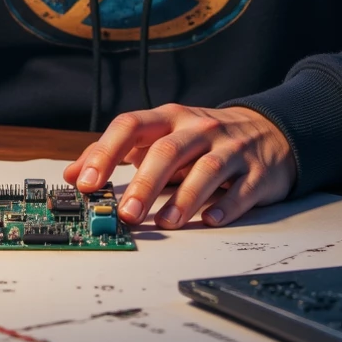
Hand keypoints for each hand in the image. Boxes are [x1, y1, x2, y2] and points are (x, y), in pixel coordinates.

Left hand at [63, 103, 296, 228]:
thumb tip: (72, 173)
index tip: (85, 182)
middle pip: (167, 150)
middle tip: (126, 214)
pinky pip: (241, 190)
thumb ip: (119, 152)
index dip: (106, 153)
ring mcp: (230, 149)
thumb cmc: (205, 139)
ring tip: (165, 222)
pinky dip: (225, 206)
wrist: (268, 132)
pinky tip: (210, 220)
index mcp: (170, 118)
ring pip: (206, 169)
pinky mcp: (257, 172)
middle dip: (144, 184)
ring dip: (183, 198)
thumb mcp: (163, 135)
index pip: (131, 126)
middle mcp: (199, 129)